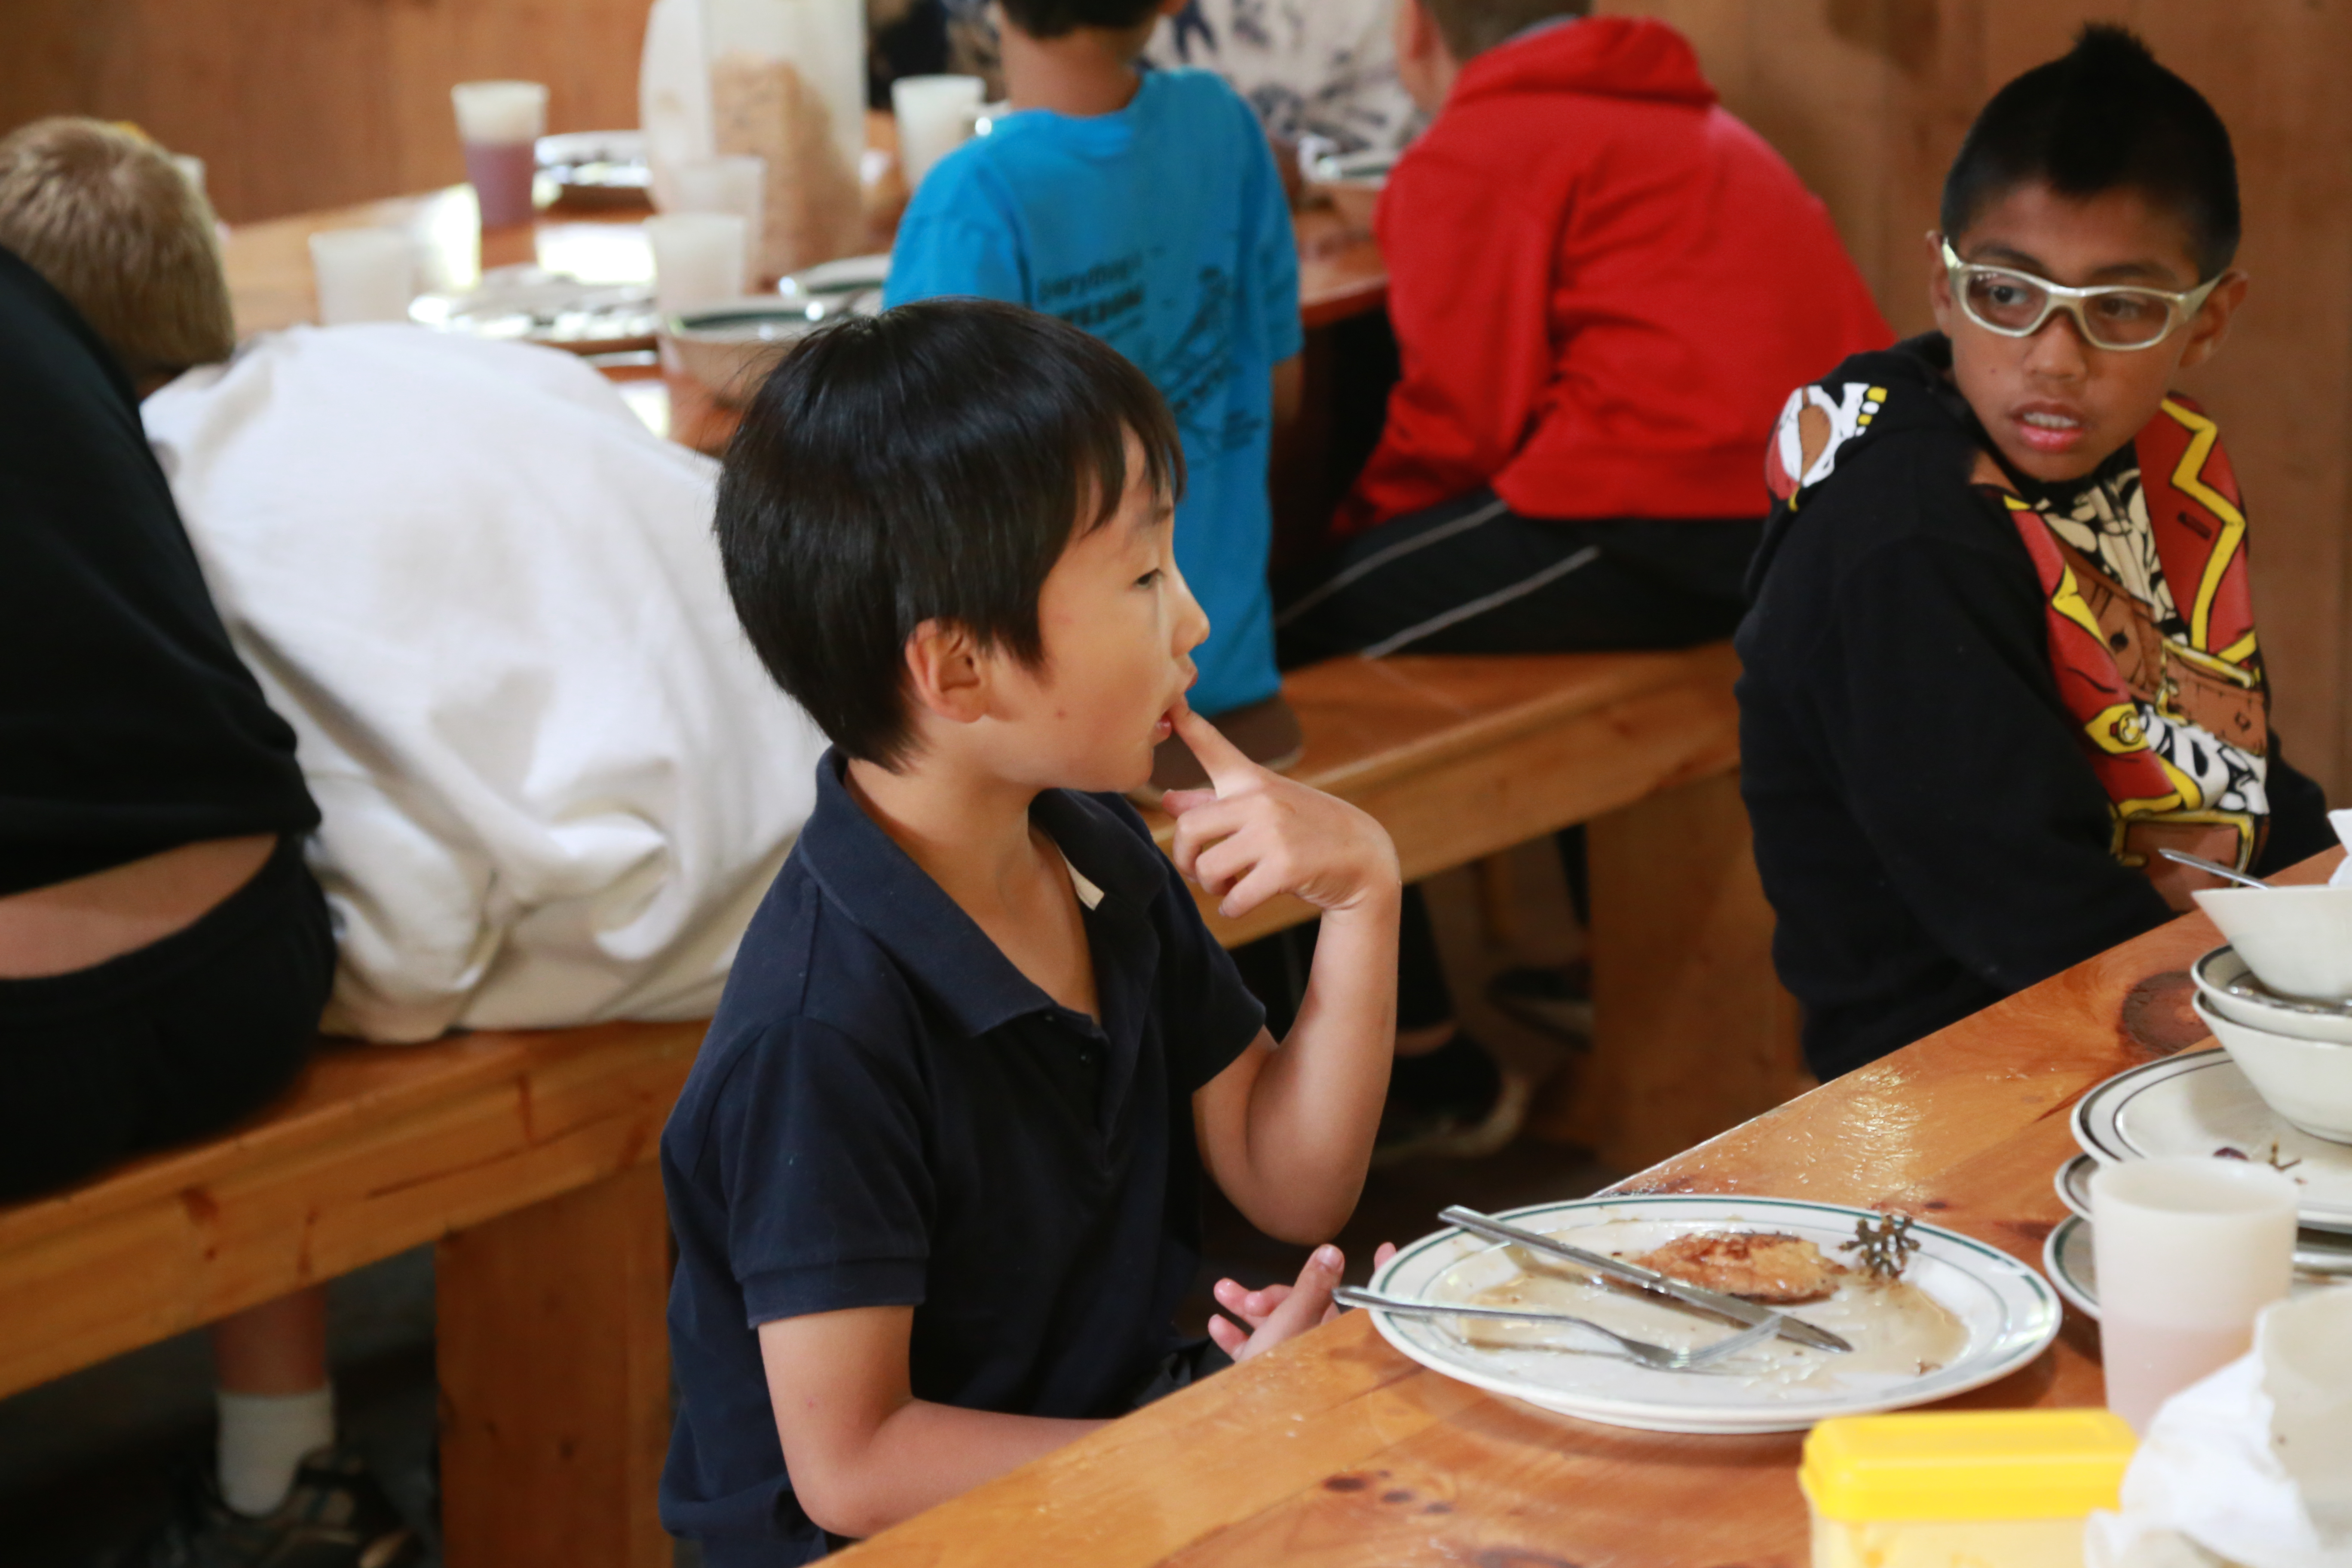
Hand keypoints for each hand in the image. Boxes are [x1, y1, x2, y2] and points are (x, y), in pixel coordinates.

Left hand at [1162, 706, 1398, 919]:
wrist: (1363, 857)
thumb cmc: (1306, 831)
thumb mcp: (1264, 808)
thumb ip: (1214, 804)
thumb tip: (1168, 800)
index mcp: (1252, 781)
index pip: (1214, 748)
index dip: (1189, 724)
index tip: (1171, 704)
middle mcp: (1261, 800)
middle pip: (1189, 829)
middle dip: (1185, 859)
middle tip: (1199, 871)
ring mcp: (1274, 832)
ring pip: (1208, 868)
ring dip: (1210, 887)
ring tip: (1227, 887)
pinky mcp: (1287, 867)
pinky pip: (1235, 897)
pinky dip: (1230, 908)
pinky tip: (1237, 904)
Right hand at [1206, 1242, 1397, 1361]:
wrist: (1248, 1422)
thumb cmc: (1278, 1368)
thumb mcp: (1293, 1320)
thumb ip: (1311, 1286)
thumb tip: (1332, 1251)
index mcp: (1334, 1334)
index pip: (1364, 1299)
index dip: (1376, 1274)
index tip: (1385, 1249)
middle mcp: (1318, 1348)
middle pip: (1302, 1306)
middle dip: (1270, 1294)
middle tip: (1250, 1300)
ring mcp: (1292, 1363)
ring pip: (1274, 1323)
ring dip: (1246, 1305)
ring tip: (1221, 1292)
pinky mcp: (1267, 1377)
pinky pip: (1254, 1348)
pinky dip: (1237, 1335)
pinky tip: (1217, 1324)